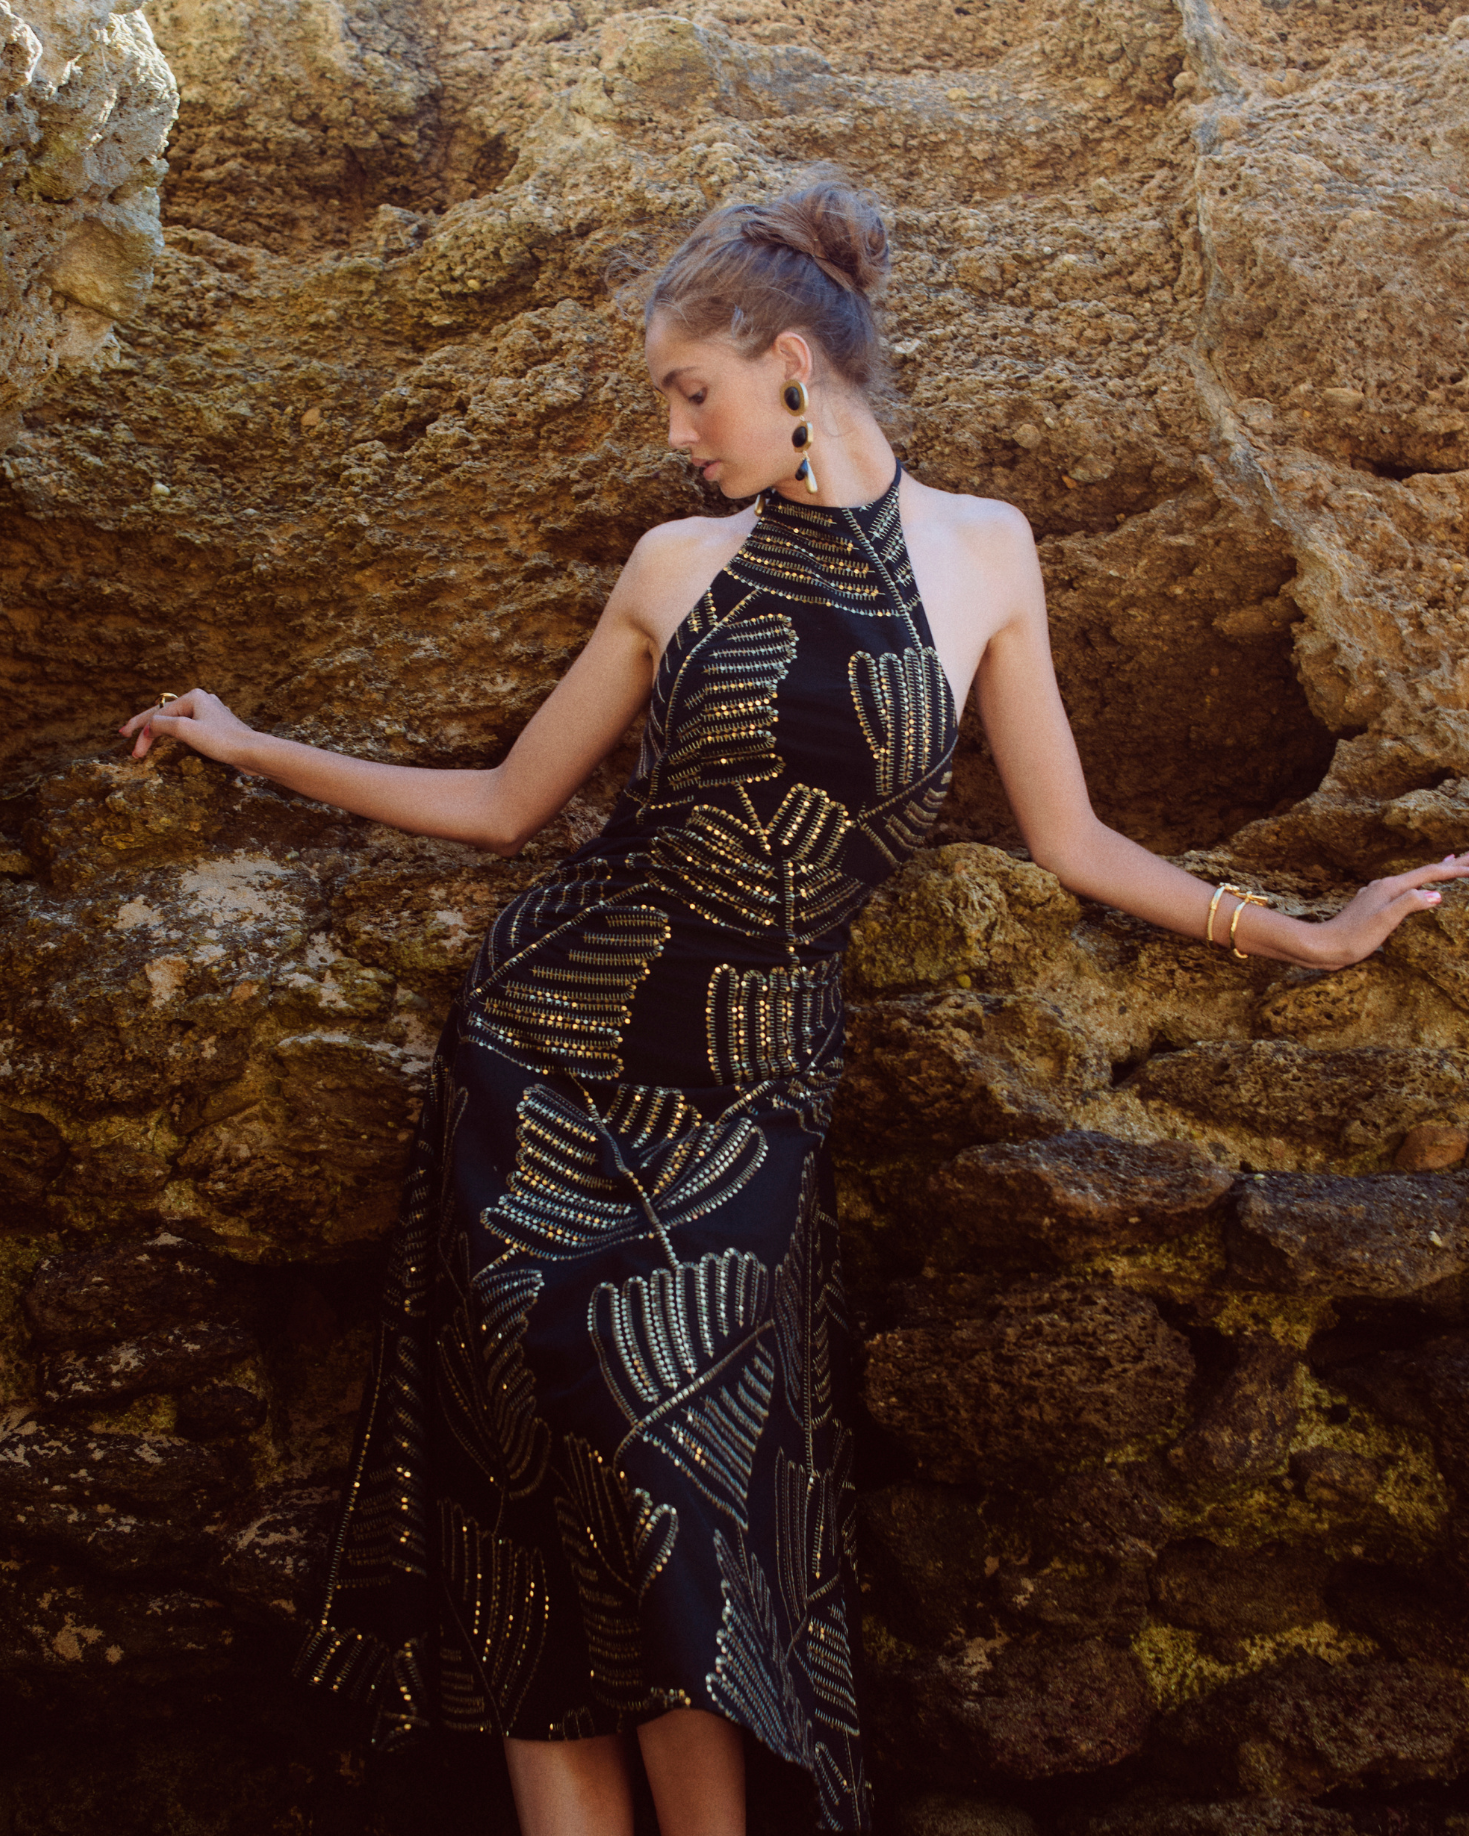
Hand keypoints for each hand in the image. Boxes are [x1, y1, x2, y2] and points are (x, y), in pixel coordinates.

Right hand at [118, 689, 257, 769]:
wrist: (253, 752)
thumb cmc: (222, 741)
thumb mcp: (186, 730)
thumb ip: (162, 725)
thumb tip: (150, 726)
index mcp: (193, 696)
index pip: (158, 714)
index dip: (139, 728)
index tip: (123, 739)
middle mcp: (201, 700)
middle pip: (165, 716)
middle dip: (147, 731)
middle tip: (129, 743)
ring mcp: (209, 713)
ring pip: (176, 722)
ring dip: (160, 734)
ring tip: (144, 746)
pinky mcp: (216, 727)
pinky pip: (188, 728)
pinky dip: (174, 735)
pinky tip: (169, 740)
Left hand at [1307, 853, 1468, 968]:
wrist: (1324, 946)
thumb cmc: (1353, 936)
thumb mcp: (1385, 920)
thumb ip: (1410, 904)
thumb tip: (1437, 893)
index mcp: (1390, 887)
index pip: (1429, 873)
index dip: (1453, 869)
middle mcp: (1385, 886)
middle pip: (1423, 871)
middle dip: (1448, 864)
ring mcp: (1379, 895)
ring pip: (1414, 880)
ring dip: (1434, 872)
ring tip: (1451, 864)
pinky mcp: (1375, 906)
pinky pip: (1404, 890)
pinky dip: (1419, 885)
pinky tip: (1418, 888)